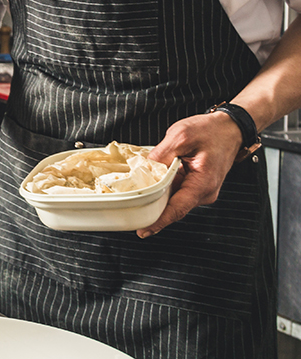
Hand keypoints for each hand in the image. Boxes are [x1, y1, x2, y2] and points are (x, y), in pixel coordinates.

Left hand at [136, 110, 245, 237]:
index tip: (143, 231)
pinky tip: (152, 180)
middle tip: (129, 207)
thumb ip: (160, 155)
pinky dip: (163, 188)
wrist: (229, 128)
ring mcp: (200, 190)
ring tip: (139, 188)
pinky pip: (176, 192)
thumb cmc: (211, 131)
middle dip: (151, 208)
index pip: (177, 209)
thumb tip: (145, 170)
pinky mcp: (196, 186)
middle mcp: (204, 192)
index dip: (158, 221)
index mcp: (203, 183)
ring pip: (172, 200)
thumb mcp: (181, 137)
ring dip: (156, 196)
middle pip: (172, 207)